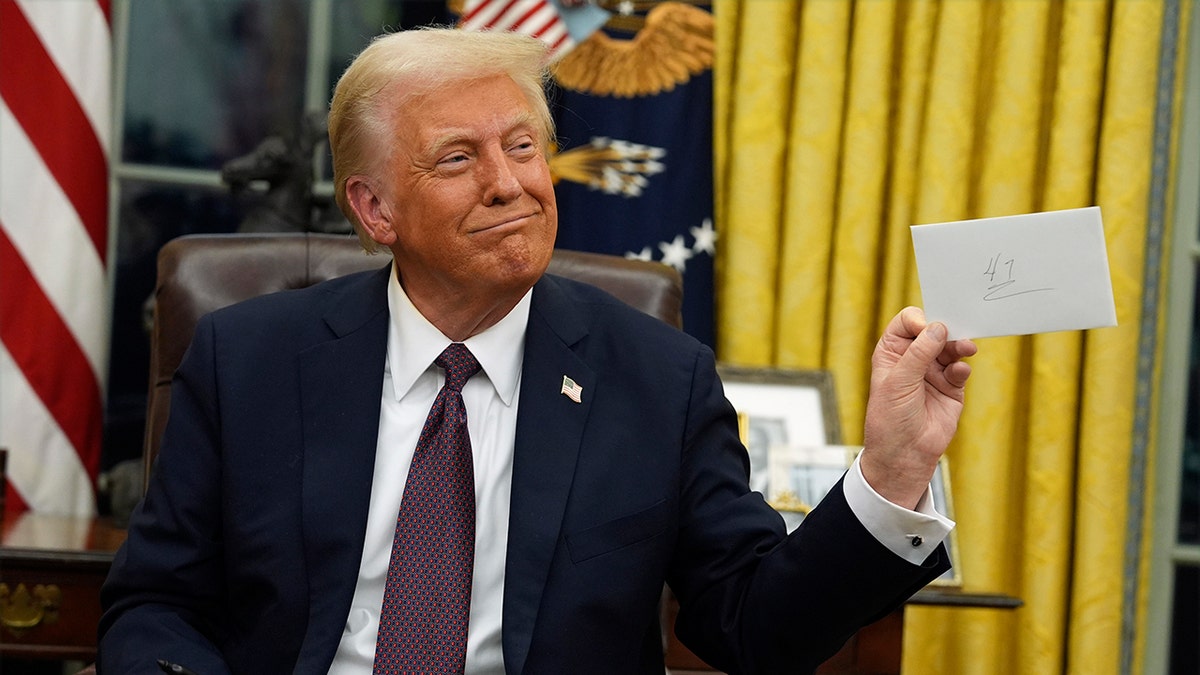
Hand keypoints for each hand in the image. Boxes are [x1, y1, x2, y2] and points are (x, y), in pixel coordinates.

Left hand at [861, 307, 976, 508]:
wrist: (904, 455)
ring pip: (950, 349)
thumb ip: (918, 354)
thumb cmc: (890, 419)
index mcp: (892, 352)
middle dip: (945, 330)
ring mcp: (933, 373)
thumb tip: (938, 327)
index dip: (918, 321)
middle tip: (956, 333)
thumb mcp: (898, 382)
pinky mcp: (951, 388)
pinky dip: (962, 367)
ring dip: (959, 346)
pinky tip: (959, 371)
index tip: (926, 328)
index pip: (907, 323)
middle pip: (933, 332)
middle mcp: (913, 359)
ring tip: (966, 348)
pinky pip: (960, 370)